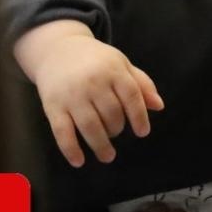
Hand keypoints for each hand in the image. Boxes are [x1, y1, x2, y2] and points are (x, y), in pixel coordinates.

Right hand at [13, 21, 163, 166]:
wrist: (57, 49)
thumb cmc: (95, 60)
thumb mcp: (120, 64)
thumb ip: (141, 84)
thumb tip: (159, 106)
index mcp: (113, 70)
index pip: (132, 96)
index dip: (139, 117)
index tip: (143, 132)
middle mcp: (93, 82)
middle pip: (111, 114)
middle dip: (116, 129)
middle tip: (115, 133)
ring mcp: (72, 95)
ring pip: (90, 126)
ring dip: (101, 145)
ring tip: (108, 156)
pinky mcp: (53, 106)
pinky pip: (62, 132)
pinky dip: (71, 149)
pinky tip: (79, 161)